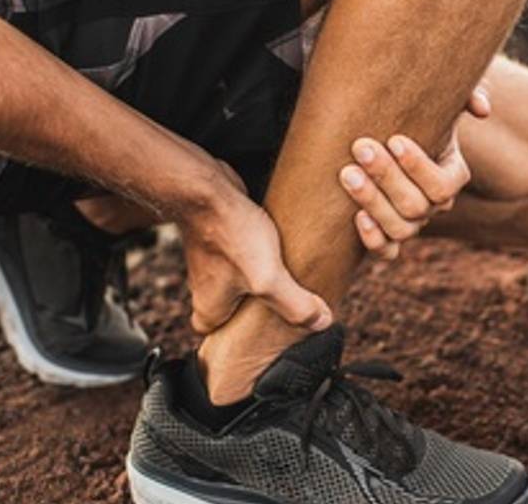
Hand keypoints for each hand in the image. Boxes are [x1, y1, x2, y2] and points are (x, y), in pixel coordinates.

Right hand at [181, 164, 332, 334]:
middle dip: (260, 307)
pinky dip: (260, 253)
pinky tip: (279, 246)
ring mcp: (212, 262)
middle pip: (236, 309)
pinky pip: (244, 255)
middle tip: (287, 302)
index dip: (245, 339)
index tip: (270, 332)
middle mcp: (205, 289)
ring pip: (241, 281)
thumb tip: (322, 322)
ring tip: (287, 274)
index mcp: (210, 310)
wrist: (207, 188)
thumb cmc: (230, 233)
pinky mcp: (221, 238)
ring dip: (262, 277)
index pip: (223, 338)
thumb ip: (295, 305)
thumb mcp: (268, 278)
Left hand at [339, 82, 490, 259]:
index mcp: (452, 175)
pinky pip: (387, 250)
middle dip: (387, 177)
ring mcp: (412, 223)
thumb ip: (464, 96)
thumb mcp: (438, 101)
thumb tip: (482, 108)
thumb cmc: (411, 114)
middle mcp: (434, 204)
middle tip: (360, 148)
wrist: (377, 134)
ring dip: (373, 202)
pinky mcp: (387, 235)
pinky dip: (374, 240)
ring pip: (401, 229)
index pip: (444, 185)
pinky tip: (356, 217)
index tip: (395, 139)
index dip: (420, 167)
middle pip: (417, 206)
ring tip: (347, 174)